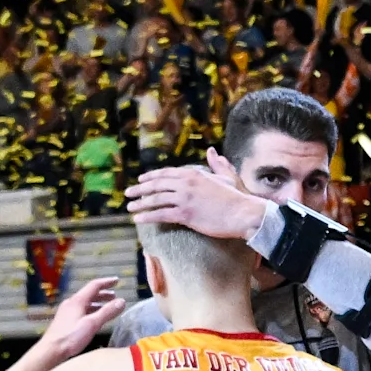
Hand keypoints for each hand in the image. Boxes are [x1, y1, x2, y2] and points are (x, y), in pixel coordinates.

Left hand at [37, 277, 128, 359]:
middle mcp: (71, 303)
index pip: (94, 286)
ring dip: (97, 302)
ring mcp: (67, 311)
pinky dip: (91, 310)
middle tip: (115, 296)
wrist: (51, 350)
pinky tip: (94, 318)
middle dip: (103, 294)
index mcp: (78, 301)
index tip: (117, 281)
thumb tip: (122, 301)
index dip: (107, 282)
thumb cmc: (71, 337)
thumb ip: (107, 312)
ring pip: (85, 302)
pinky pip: (81, 310)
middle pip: (89, 294)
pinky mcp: (65, 320)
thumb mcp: (92, 324)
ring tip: (107, 306)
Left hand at [128, 162, 274, 244]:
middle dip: (140, 189)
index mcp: (194, 174)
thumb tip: (213, 151)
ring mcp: (185, 199)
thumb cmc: (235, 198)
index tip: (140, 180)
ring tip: (130, 207)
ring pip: (156, 199)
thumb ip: (217, 164)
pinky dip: (147, 216)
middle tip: (128, 193)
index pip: (166, 173)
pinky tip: (138, 218)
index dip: (151, 177)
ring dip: (140, 203)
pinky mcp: (186, 214)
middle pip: (157, 185)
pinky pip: (161, 214)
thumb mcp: (225, 177)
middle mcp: (186, 184)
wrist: (242, 214)